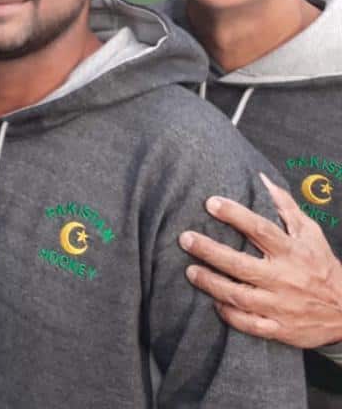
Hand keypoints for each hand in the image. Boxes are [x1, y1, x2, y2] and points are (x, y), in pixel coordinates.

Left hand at [178, 172, 341, 348]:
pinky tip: (214, 303)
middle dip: (209, 251)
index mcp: (292, 252)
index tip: (210, 202)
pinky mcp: (280, 329)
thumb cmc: (323, 268)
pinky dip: (230, 315)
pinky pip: (249, 324)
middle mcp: (285, 278)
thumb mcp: (311, 234)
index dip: (234, 215)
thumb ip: (286, 207)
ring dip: (211, 283)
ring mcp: (281, 306)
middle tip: (185, 238)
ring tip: (189, 270)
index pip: (260, 229)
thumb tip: (263, 179)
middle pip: (240, 264)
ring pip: (239, 295)